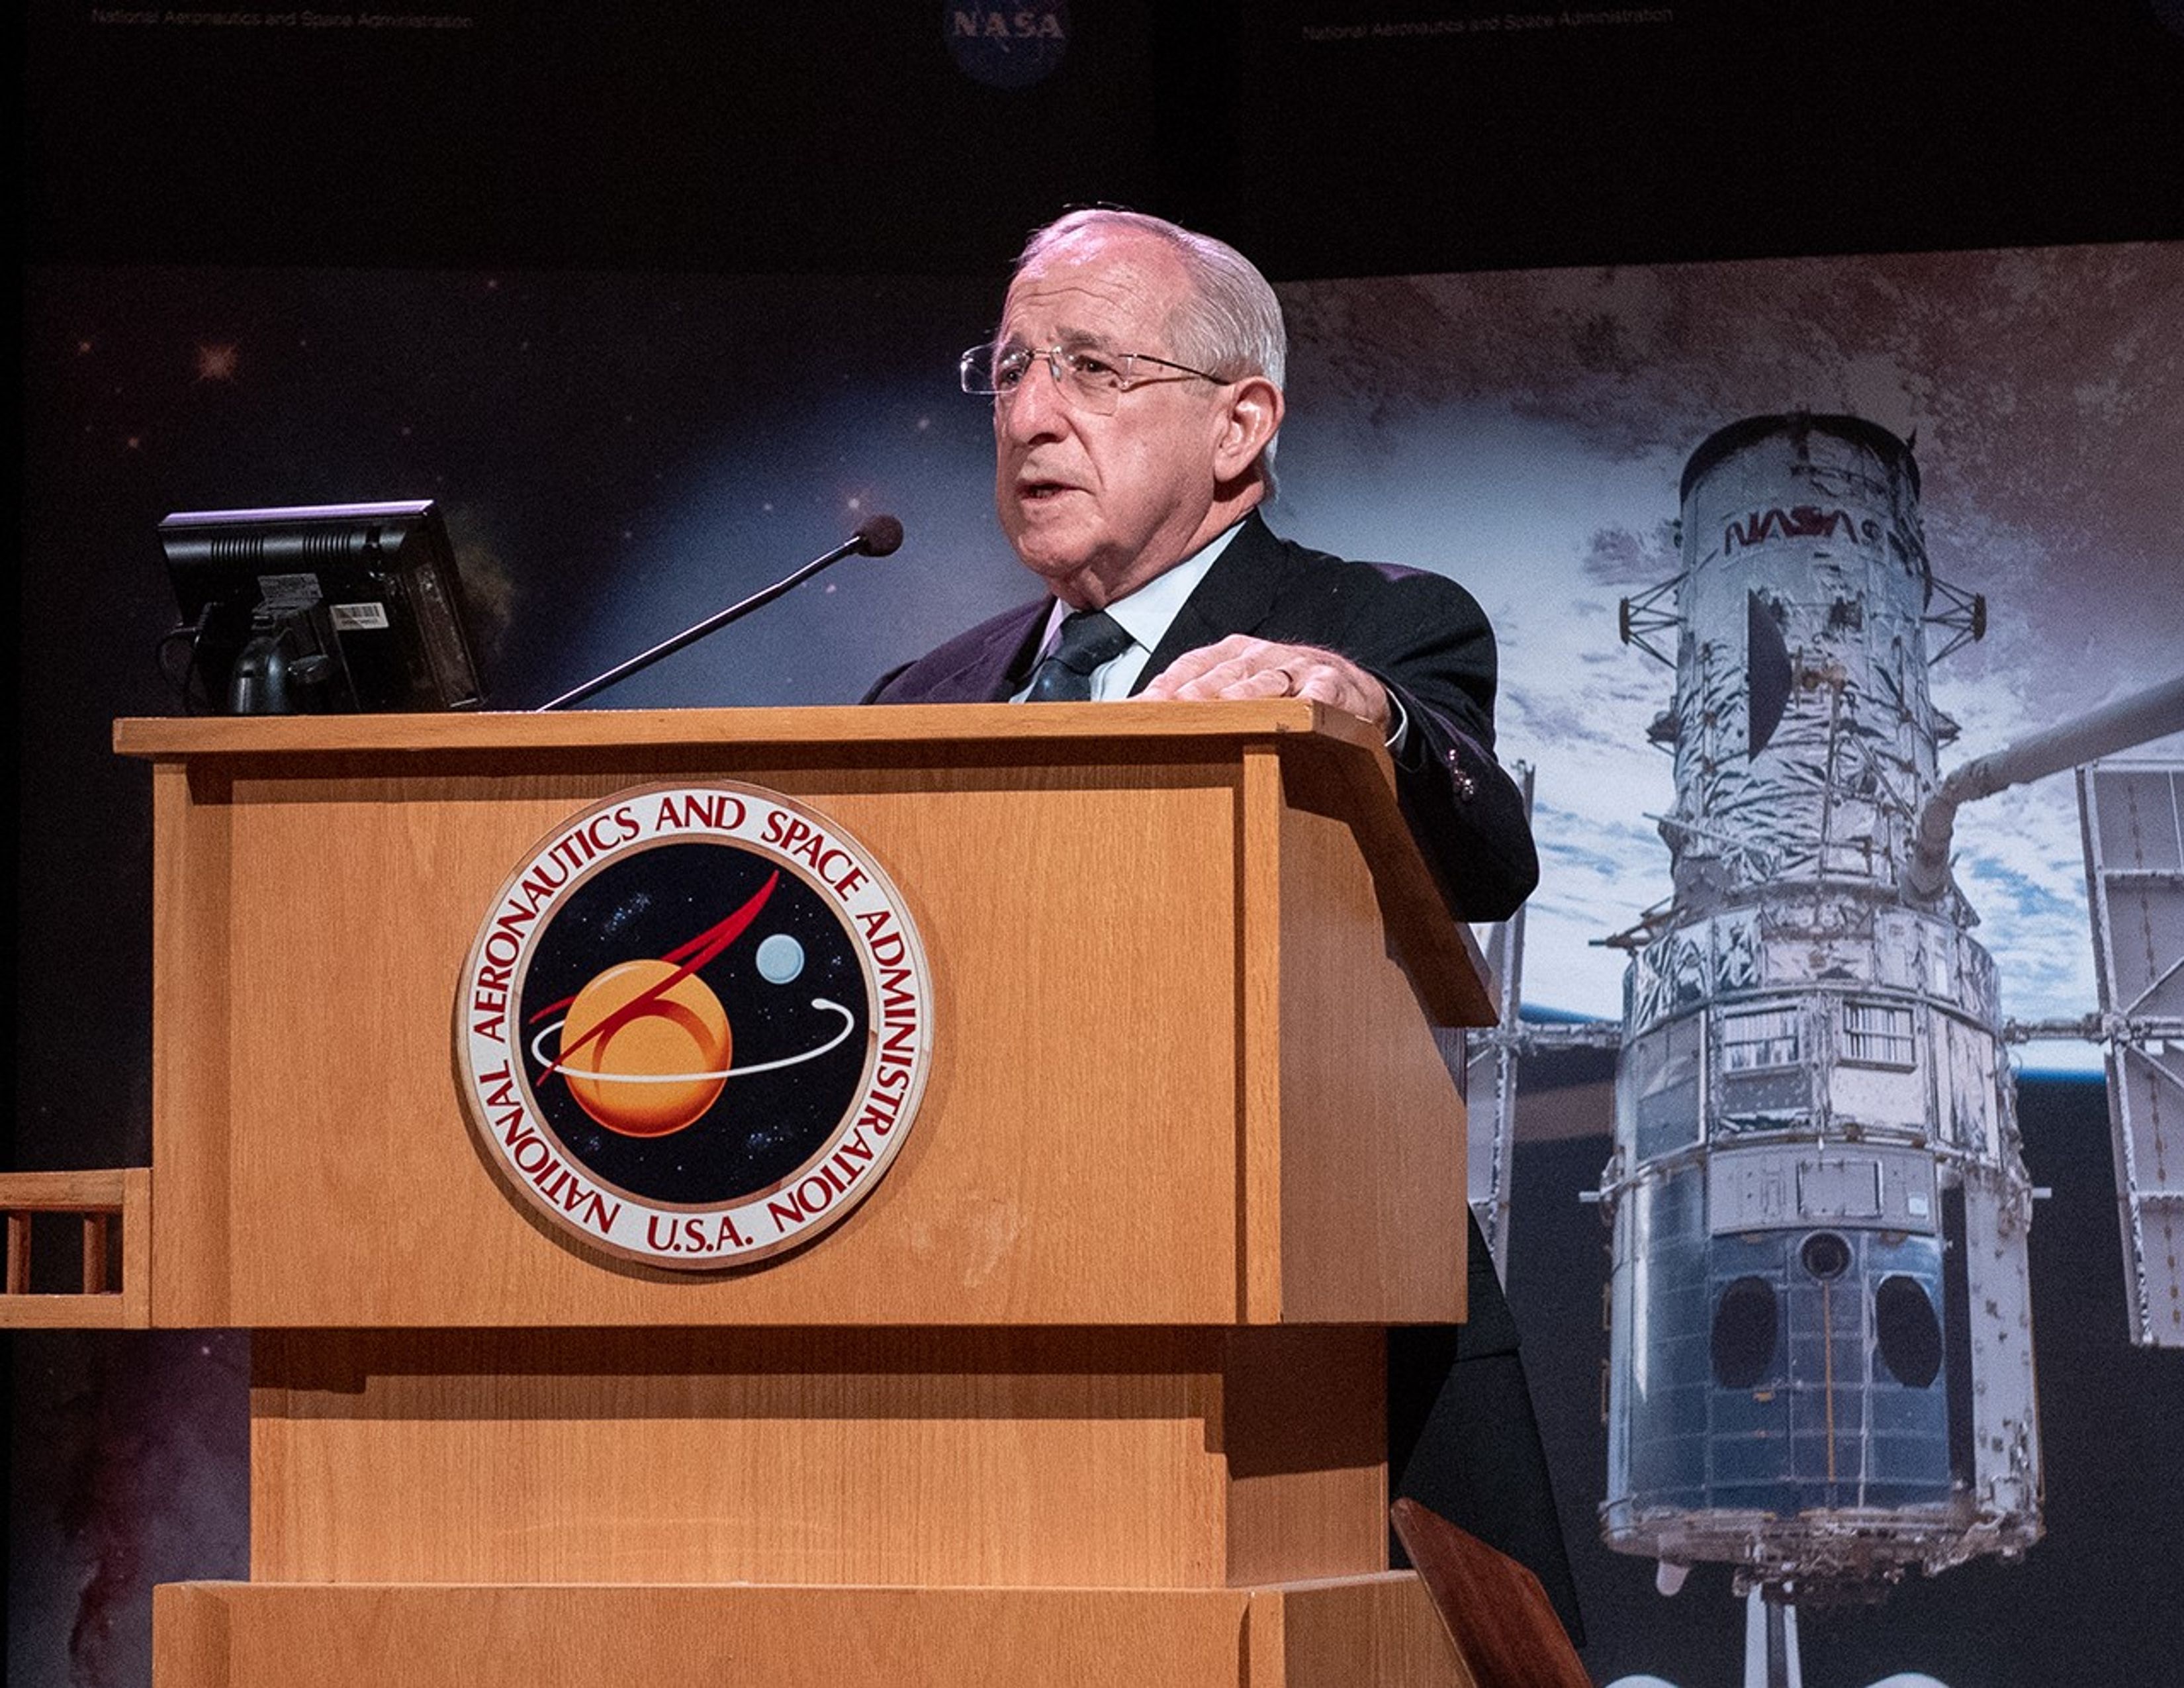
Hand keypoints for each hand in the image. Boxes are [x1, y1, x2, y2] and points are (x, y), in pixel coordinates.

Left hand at [1140, 635, 1392, 734]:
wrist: (1349, 687)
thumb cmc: (1283, 690)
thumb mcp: (1239, 687)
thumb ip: (1196, 697)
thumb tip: (1138, 715)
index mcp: (1232, 654)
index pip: (1192, 664)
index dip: (1166, 683)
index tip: (1138, 706)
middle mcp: (1260, 656)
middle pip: (1224, 672)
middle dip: (1198, 690)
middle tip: (1173, 707)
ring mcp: (1296, 668)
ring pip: (1266, 679)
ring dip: (1245, 693)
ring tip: (1224, 706)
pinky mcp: (1330, 684)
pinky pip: (1318, 692)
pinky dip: (1308, 700)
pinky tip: (1295, 710)